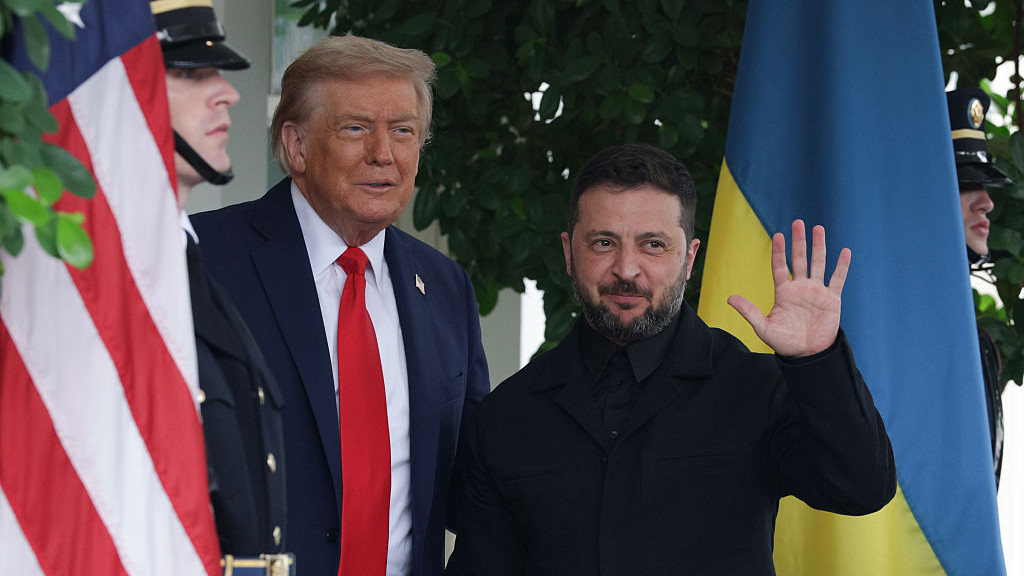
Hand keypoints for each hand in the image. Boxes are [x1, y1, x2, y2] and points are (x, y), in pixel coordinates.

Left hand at [727, 219, 850, 356]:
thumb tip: (728, 299)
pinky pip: (838, 279)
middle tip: (798, 222)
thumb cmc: (783, 341)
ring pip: (818, 263)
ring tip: (818, 228)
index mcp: (783, 292)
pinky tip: (845, 252)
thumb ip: (749, 311)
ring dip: (819, 246)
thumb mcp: (763, 327)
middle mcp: (800, 287)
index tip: (778, 235)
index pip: (780, 267)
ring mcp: (817, 292)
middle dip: (799, 241)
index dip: (779, 252)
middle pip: (800, 259)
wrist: (807, 354)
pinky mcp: (832, 299)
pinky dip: (842, 266)